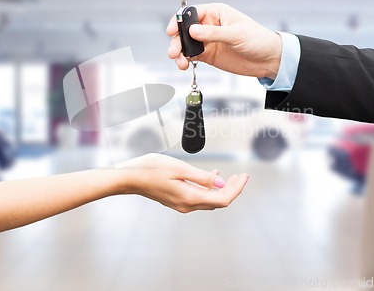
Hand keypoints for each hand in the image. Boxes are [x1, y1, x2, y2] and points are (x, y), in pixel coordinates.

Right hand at [117, 154, 248, 212]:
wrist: (129, 178)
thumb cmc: (151, 169)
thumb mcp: (179, 169)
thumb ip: (201, 177)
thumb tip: (220, 182)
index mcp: (190, 198)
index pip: (222, 199)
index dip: (236, 189)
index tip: (244, 177)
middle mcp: (187, 205)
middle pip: (218, 201)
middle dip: (232, 189)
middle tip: (243, 176)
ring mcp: (181, 204)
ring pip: (209, 200)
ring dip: (222, 189)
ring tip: (232, 176)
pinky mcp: (176, 200)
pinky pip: (199, 197)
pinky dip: (209, 188)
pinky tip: (213, 176)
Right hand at [167, 3, 282, 79]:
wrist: (268, 60)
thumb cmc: (258, 40)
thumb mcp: (236, 34)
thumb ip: (214, 33)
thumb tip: (193, 31)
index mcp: (216, 13)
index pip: (192, 13)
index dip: (180, 21)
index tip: (172, 31)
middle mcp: (209, 25)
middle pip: (185, 30)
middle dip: (177, 40)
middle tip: (174, 52)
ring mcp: (208, 41)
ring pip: (186, 44)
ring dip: (180, 52)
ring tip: (180, 62)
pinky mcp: (208, 55)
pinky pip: (192, 56)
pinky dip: (186, 60)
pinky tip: (184, 65)